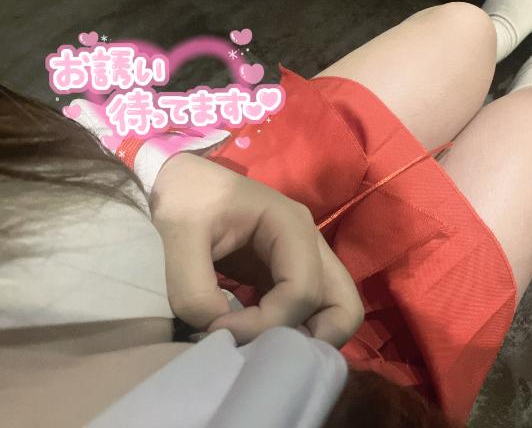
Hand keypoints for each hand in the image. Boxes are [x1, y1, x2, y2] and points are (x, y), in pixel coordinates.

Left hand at [150, 152, 363, 346]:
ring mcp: (303, 262)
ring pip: (332, 313)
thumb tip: (218, 332)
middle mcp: (309, 246)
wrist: (184, 182)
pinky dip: (288, 333)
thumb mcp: (180, 233)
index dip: (266, 322)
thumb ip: (194, 288)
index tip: (219, 330)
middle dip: (316, 340)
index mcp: (290, 226)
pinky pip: (305, 313)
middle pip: (344, 306)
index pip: (302, 290)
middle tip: (269, 357)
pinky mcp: (286, 277)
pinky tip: (253, 339)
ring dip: (304, 340)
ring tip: (260, 353)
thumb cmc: (186, 197)